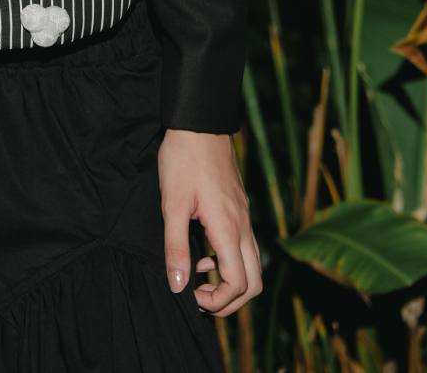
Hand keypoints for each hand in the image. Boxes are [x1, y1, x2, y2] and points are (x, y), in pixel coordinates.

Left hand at [157, 127, 261, 317]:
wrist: (199, 125)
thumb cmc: (183, 160)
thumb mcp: (172, 204)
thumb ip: (175, 247)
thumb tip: (179, 287)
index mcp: (228, 229)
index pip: (238, 284)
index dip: (218, 301)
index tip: (192, 295)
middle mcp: (243, 227)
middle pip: (254, 282)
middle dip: (231, 300)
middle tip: (201, 297)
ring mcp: (244, 217)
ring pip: (252, 265)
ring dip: (231, 280)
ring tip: (198, 275)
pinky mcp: (239, 209)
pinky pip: (244, 247)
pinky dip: (229, 260)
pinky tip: (203, 250)